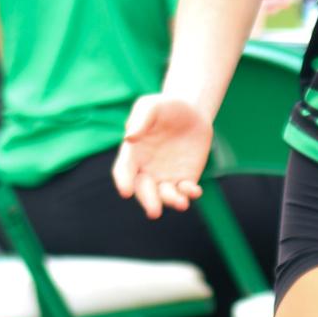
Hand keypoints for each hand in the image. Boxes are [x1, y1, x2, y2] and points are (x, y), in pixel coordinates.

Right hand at [112, 95, 212, 218]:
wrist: (192, 111)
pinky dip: (190, 194)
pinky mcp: (185, 179)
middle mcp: (147, 169)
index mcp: (133, 154)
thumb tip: (129, 137)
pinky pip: (185, 191)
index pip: (123, 171)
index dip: (123, 182)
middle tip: (154, 211)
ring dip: (171, 202)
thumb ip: (140, 118)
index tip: (126, 191)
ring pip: (165, 196)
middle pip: (144, 190)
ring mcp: (166, 177)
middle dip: (149, 201)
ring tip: (181, 203)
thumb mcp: (151, 105)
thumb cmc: (166, 106)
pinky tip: (194, 191)